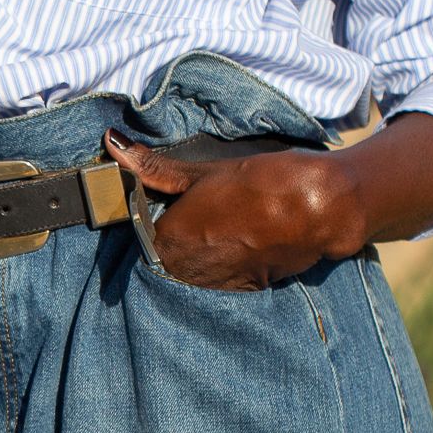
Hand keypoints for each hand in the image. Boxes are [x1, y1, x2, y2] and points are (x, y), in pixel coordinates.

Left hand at [105, 135, 364, 290]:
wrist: (319, 208)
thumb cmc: (262, 182)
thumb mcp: (205, 170)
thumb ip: (154, 167)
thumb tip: (113, 142)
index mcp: (169, 240)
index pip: (140, 235)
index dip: (151, 218)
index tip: (166, 204)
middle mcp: (186, 271)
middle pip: (162, 258)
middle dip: (171, 239)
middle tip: (196, 215)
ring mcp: (214, 286)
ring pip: (188, 273)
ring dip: (194, 257)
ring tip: (218, 230)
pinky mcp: (241, 291)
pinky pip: (215, 282)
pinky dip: (218, 266)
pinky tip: (235, 243)